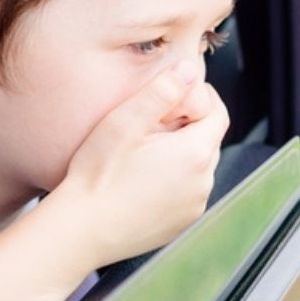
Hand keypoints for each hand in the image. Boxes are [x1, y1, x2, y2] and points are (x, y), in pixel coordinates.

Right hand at [52, 61, 227, 264]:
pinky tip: (139, 178)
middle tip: (149, 122)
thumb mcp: (123, 122)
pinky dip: (171, 180)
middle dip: (186, 125)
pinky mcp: (180, 223)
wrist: (81, 230)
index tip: (175, 92)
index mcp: (194, 153)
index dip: (200, 97)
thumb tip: (188, 70)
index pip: (218, 113)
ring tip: (140, 152)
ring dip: (178, 154)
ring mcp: (193, 206)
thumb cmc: (97, 176)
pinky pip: (185, 191)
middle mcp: (202, 183)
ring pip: (196, 167)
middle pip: (207, 140)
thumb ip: (160, 91)